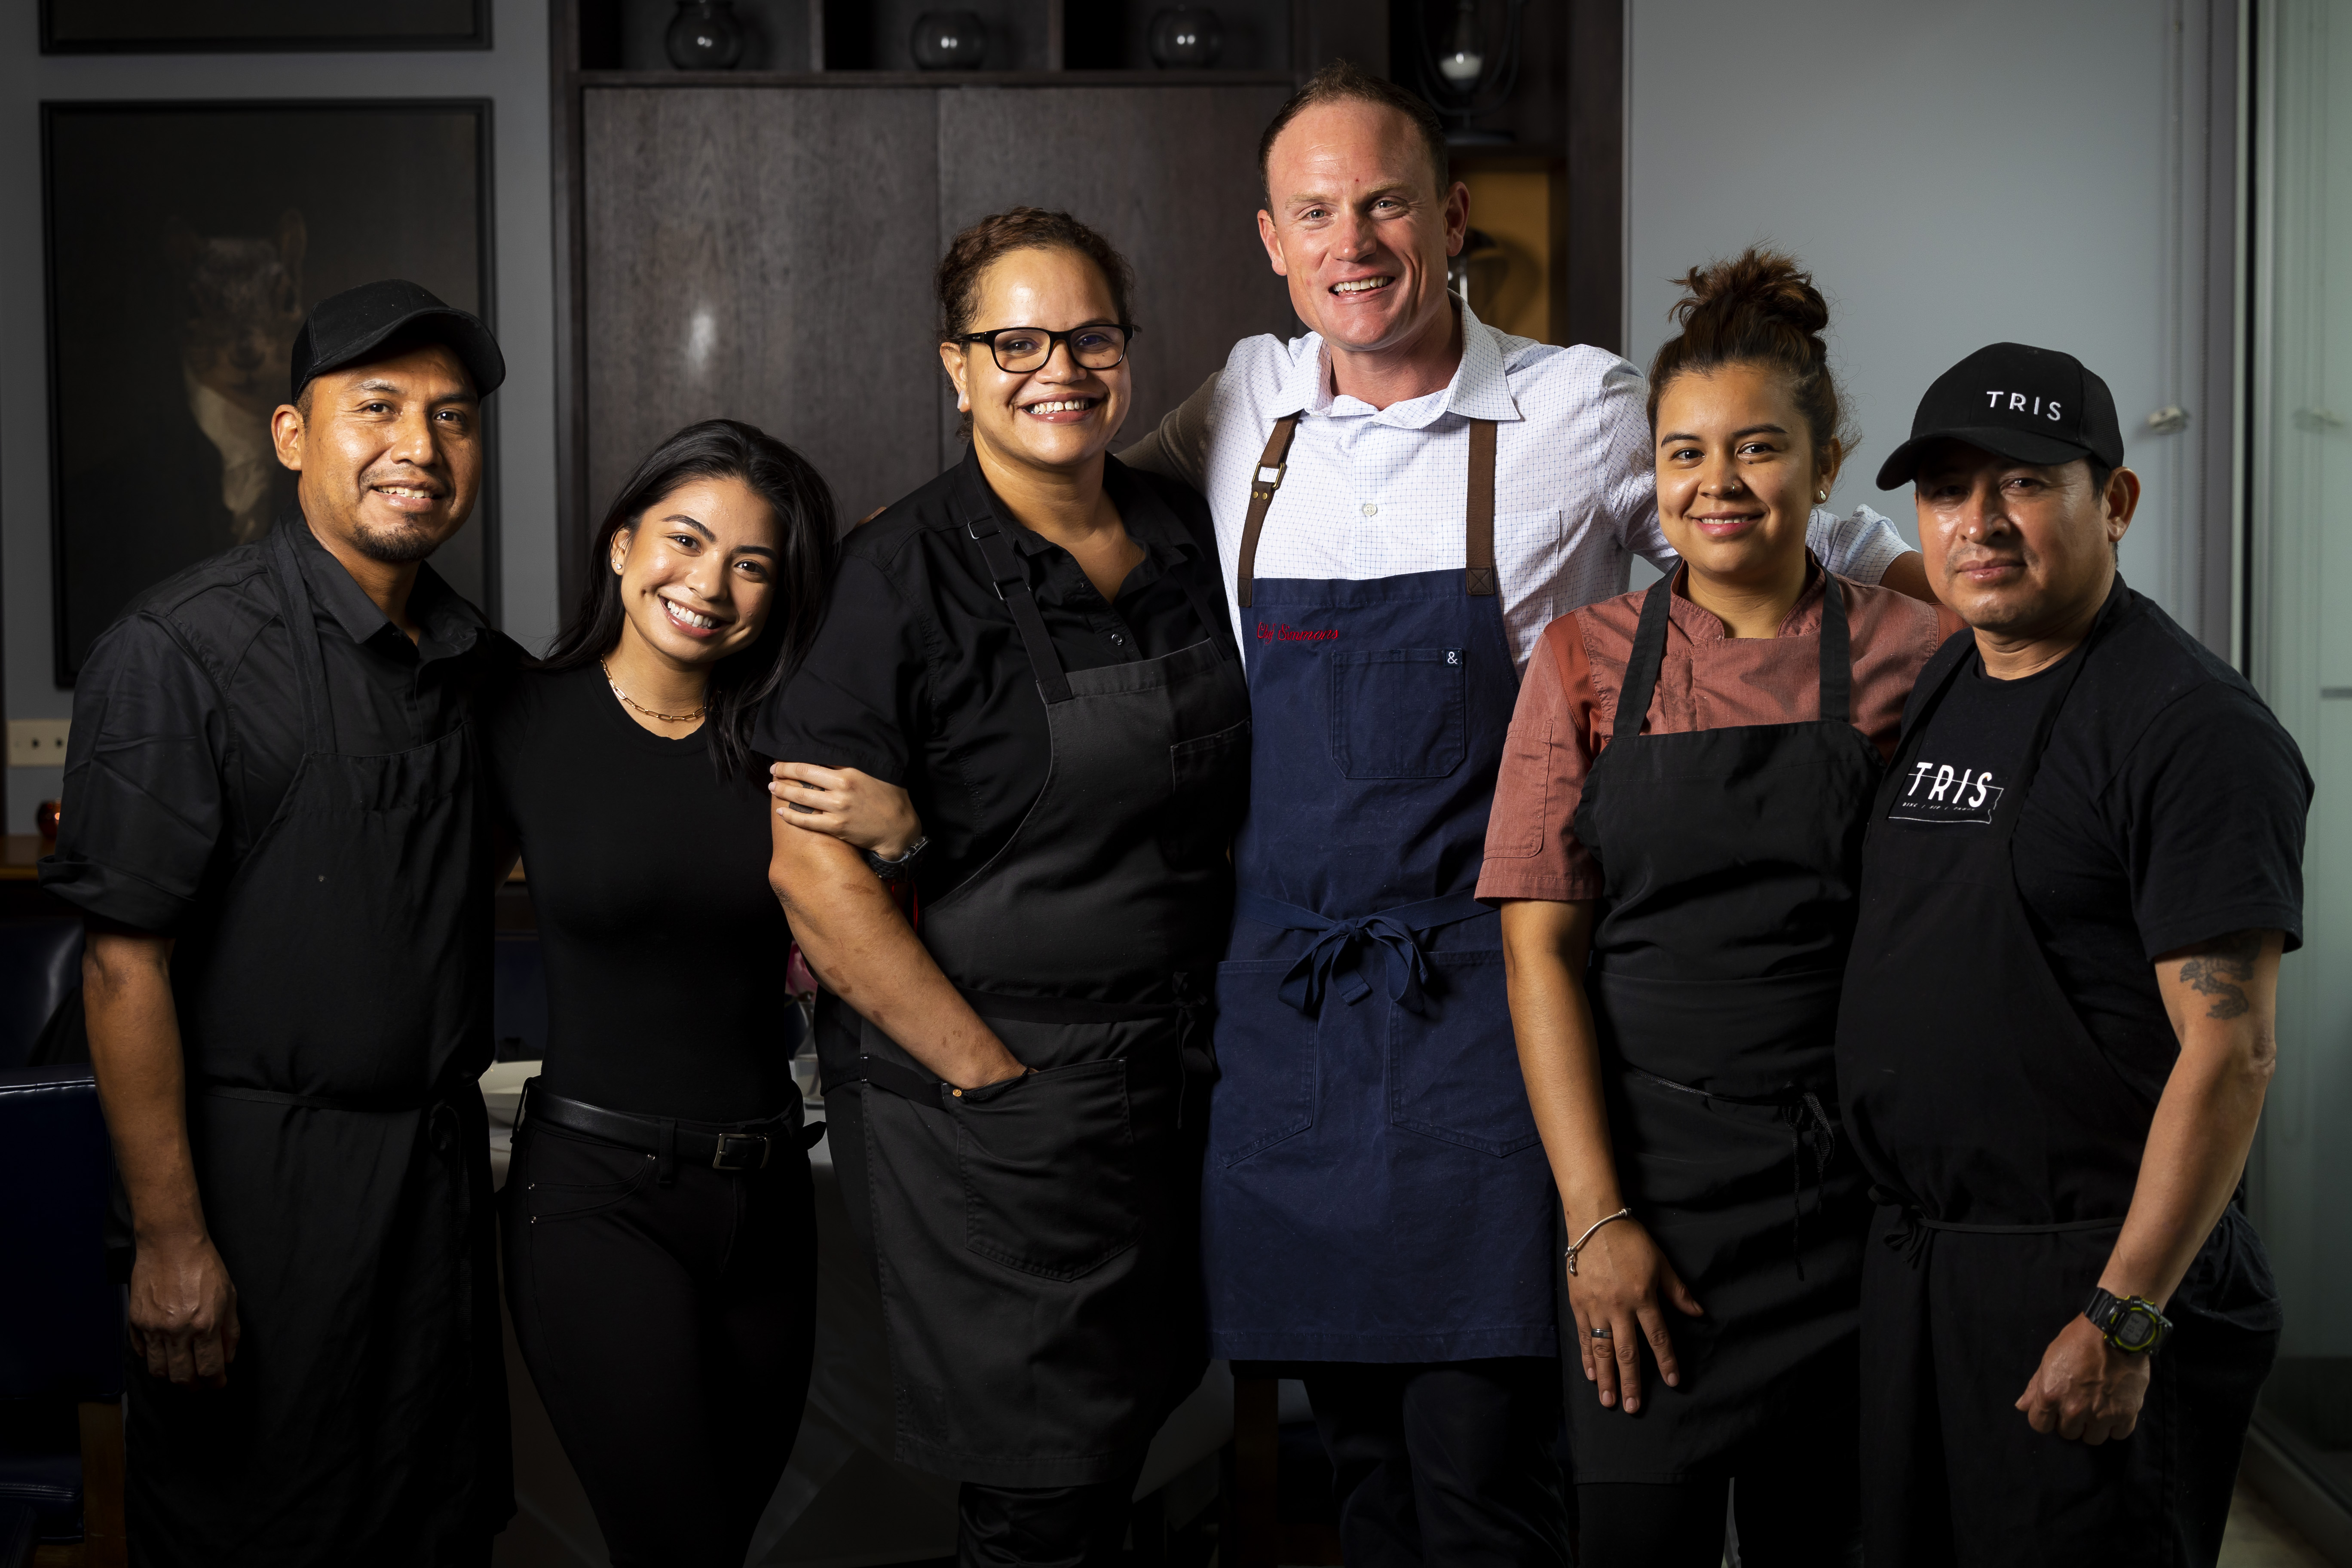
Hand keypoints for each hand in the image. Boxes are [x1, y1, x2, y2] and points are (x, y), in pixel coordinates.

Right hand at [128, 1231, 239, 1387]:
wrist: (171, 1244)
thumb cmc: (204, 1266)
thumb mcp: (230, 1297)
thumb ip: (230, 1332)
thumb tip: (227, 1359)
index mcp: (205, 1324)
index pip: (209, 1369)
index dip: (215, 1383)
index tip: (218, 1384)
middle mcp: (177, 1330)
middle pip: (182, 1377)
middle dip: (193, 1387)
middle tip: (200, 1386)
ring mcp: (153, 1328)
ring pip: (158, 1371)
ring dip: (171, 1378)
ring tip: (181, 1375)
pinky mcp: (136, 1322)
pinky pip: (141, 1353)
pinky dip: (152, 1360)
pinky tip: (164, 1356)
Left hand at [771, 763, 921, 859]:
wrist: (899, 829)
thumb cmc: (892, 799)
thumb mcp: (879, 774)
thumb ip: (858, 765)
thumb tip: (838, 756)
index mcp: (851, 771)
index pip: (818, 760)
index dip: (799, 758)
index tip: (787, 757)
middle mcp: (842, 787)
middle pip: (805, 774)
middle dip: (785, 770)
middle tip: (773, 769)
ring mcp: (838, 808)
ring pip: (802, 797)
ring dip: (783, 791)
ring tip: (773, 787)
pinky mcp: (836, 827)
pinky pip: (807, 821)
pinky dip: (791, 816)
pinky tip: (781, 811)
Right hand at [1565, 1216, 1701, 1413]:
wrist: (1594, 1221)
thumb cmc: (1631, 1240)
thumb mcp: (1661, 1263)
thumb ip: (1678, 1292)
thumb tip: (1699, 1313)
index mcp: (1643, 1297)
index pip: (1657, 1337)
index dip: (1666, 1361)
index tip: (1672, 1382)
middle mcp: (1619, 1307)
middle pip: (1627, 1351)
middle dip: (1631, 1381)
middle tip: (1632, 1407)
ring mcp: (1596, 1306)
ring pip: (1602, 1348)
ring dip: (1606, 1377)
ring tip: (1608, 1400)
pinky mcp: (1578, 1303)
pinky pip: (1583, 1335)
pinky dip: (1587, 1357)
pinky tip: (1591, 1374)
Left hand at [2016, 1313, 2150, 1442]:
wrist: (2115, 1331)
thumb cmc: (2078, 1341)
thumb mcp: (2049, 1359)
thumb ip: (2035, 1387)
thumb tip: (2022, 1407)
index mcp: (2051, 1395)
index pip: (2040, 1425)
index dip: (2045, 1418)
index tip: (2054, 1411)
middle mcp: (2074, 1409)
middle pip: (2068, 1433)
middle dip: (2070, 1421)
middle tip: (2079, 1404)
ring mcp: (2101, 1414)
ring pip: (2092, 1438)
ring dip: (2093, 1427)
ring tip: (2097, 1409)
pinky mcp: (2126, 1414)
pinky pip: (2118, 1434)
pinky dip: (2116, 1426)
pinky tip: (2114, 1411)